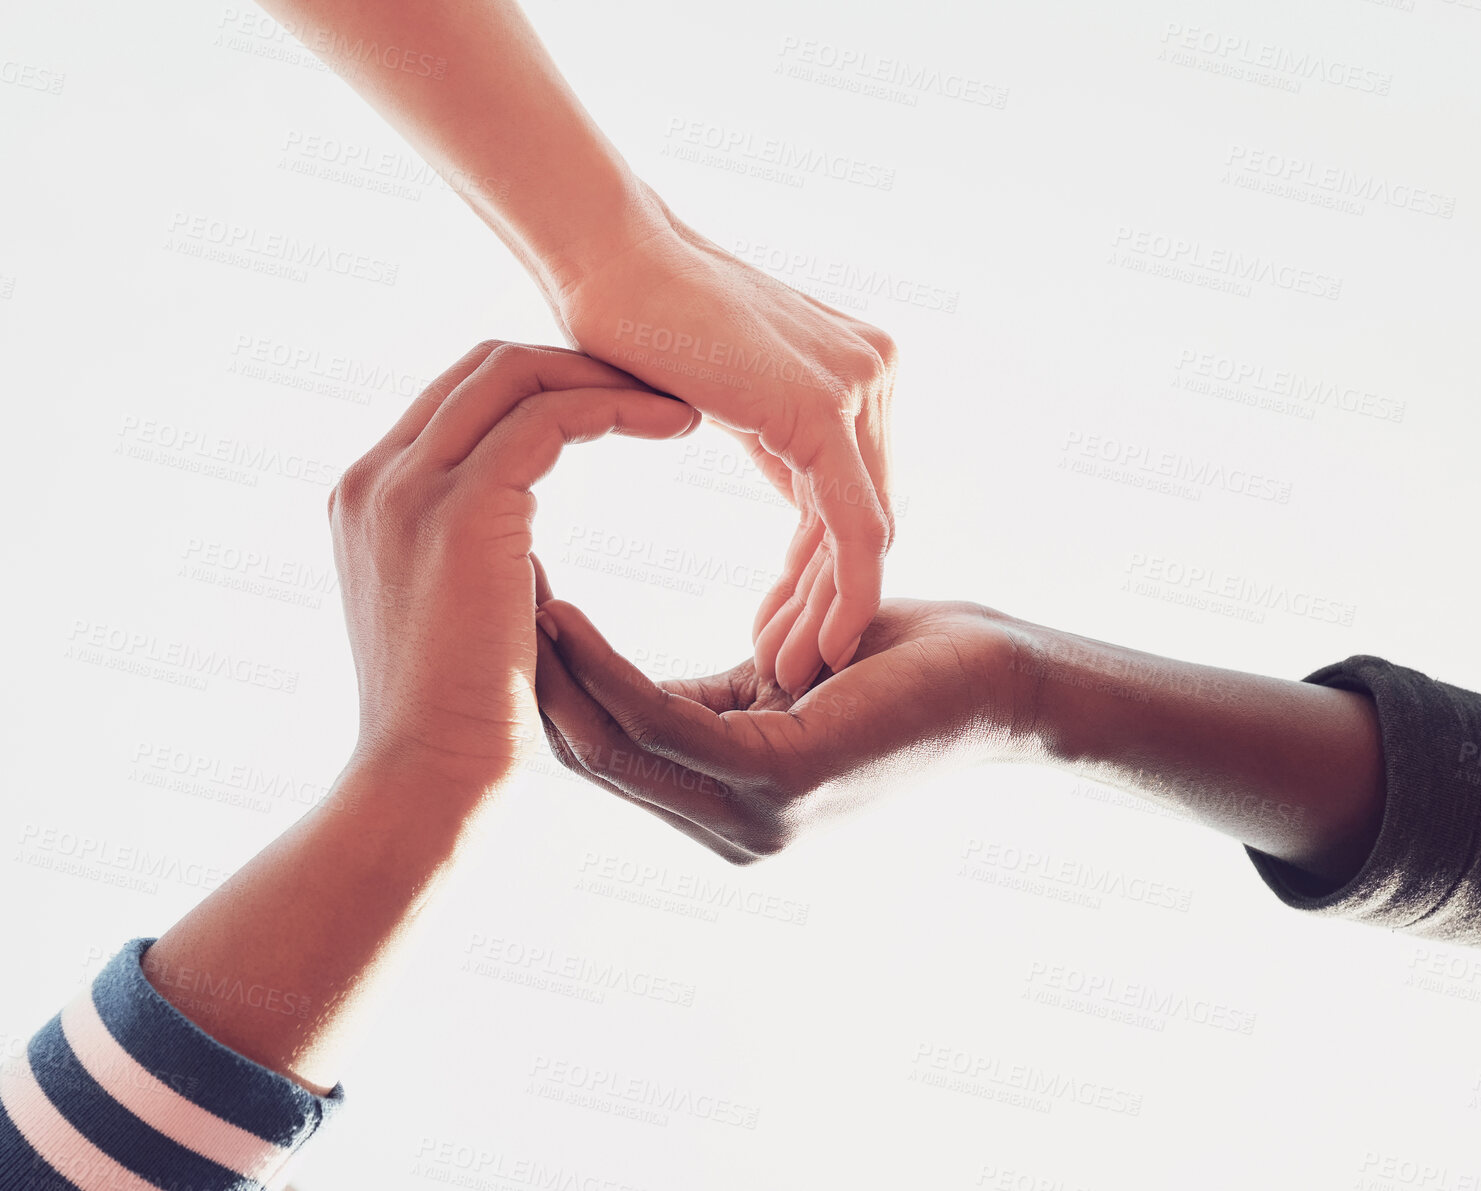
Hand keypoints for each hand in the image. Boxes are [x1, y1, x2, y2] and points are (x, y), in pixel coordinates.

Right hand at [329, 340, 698, 794]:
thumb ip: (476, 558)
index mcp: (369, 499)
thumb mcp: (458, 615)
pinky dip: (616, 407)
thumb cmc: (459, 722)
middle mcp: (376, 478)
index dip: (539, 385)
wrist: (427, 780)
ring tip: (681, 399)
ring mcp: (409, 487)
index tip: (616, 398)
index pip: (459, 400)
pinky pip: (550, 418)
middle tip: (658, 380)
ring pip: (514, 374)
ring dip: (603, 375)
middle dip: (574, 361)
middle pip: (483, 368)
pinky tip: (679, 428)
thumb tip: (521, 543)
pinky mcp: (462, 508)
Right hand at [530, 591, 1023, 861]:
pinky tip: (563, 612)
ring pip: (612, 749)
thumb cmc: (899, 668)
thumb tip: (634, 681)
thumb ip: (707, 695)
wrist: (1004, 679)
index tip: (489, 626)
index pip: (606, 761)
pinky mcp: (783, 777)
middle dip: (523, 690)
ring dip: (546, 678)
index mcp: (727, 808)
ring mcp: (757, 814)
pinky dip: (604, 669)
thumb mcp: (776, 682)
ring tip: (493, 603)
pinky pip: (664, 720)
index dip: (542, 699)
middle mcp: (732, 828)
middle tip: (466, 610)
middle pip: (592, 762)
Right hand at [548, 192, 897, 696]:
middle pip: (866, 517)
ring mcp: (859, 385)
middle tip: (791, 670)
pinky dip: (840, 594)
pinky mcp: (826, 408)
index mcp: (855, 367)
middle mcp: (873, 372)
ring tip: (792, 674)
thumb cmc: (638, 318)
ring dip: (831, 611)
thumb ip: (773, 433)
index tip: (784, 634)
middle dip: (829, 603)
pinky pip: (853, 527)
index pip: (854, 495)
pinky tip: (815, 647)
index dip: (824, 575)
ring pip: (865, 532)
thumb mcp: (725, 391)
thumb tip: (790, 482)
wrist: (607, 258)